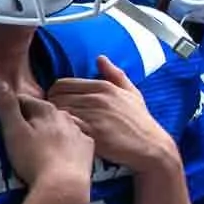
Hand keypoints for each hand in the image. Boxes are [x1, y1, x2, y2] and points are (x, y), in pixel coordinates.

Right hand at [0, 81, 91, 200]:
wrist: (64, 184)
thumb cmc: (34, 157)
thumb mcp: (14, 131)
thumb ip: (7, 107)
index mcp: (47, 110)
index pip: (25, 101)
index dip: (12, 106)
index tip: (4, 114)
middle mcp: (67, 117)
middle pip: (45, 112)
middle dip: (32, 117)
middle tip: (20, 130)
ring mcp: (80, 132)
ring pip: (61, 125)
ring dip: (50, 129)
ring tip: (40, 141)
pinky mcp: (88, 149)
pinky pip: (75, 140)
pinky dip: (66, 142)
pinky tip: (61, 150)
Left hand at [44, 59, 172, 174]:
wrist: (150, 146)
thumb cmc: (140, 121)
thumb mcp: (132, 93)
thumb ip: (115, 74)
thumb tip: (100, 58)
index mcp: (104, 86)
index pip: (61, 84)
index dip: (56, 94)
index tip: (61, 105)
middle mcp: (97, 98)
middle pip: (55, 97)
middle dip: (53, 107)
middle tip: (59, 118)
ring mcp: (94, 114)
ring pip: (57, 111)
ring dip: (56, 120)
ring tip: (61, 127)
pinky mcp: (91, 132)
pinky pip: (65, 125)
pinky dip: (62, 129)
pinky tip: (68, 135)